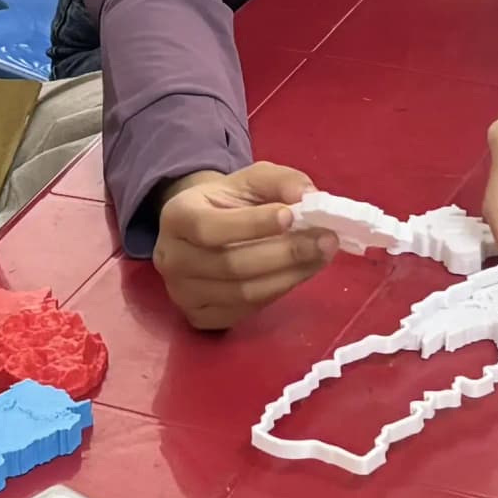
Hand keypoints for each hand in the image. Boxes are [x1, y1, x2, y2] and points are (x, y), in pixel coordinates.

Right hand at [151, 162, 336, 329]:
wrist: (202, 230)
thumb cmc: (227, 203)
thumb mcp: (250, 180)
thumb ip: (280, 180)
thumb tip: (307, 195)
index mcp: (176, 217)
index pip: (209, 228)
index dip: (251, 225)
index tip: (291, 216)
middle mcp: (171, 259)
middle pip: (231, 265)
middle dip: (284, 254)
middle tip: (326, 240)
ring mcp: (183, 294)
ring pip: (243, 294)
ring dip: (289, 276)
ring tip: (321, 256)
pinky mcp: (200, 318)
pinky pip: (245, 311)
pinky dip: (278, 293)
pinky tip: (298, 274)